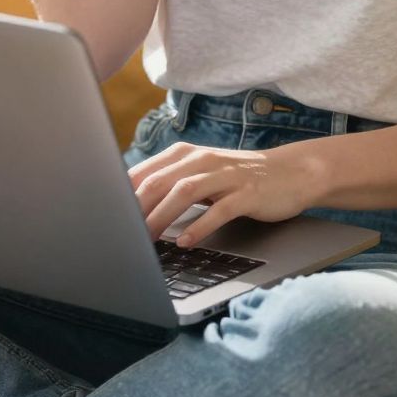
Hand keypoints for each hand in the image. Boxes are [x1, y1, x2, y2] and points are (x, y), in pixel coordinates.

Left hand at [127, 139, 323, 247]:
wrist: (291, 172)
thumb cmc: (237, 179)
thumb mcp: (201, 176)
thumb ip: (169, 186)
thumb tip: (129, 209)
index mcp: (185, 154)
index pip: (144, 172)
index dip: (121, 195)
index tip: (106, 218)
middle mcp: (202, 159)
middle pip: (159, 181)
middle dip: (135, 208)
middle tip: (118, 232)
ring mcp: (225, 175)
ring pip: (184, 192)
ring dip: (161, 216)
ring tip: (146, 239)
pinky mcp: (246, 193)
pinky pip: (219, 210)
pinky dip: (200, 226)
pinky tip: (186, 242)